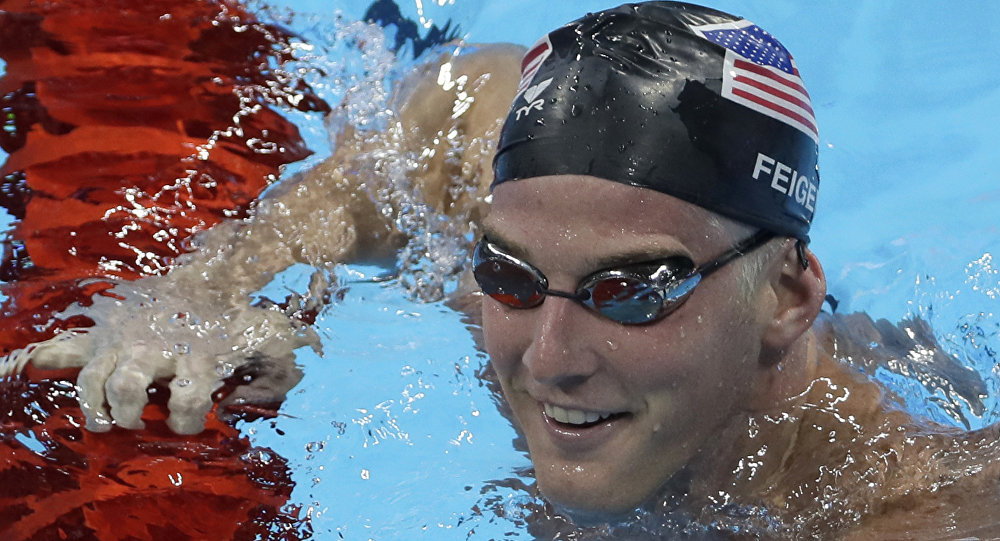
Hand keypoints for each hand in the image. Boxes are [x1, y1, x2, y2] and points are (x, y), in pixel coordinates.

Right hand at [22, 275, 320, 433]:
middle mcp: (157, 346)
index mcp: (199, 353)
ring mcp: (128, 337)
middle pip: (128, 386)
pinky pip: (72, 346)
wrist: (212, 272)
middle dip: (128, 412)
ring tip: (104, 421)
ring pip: (95, 376)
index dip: (187, 420)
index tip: (188, 424)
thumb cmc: (240, 318)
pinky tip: (55, 374)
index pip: (188, 398)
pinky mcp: (108, 330)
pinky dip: (55, 360)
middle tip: (136, 421)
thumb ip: (278, 377)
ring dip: (94, 404)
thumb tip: (241, 405)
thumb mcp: (274, 341)